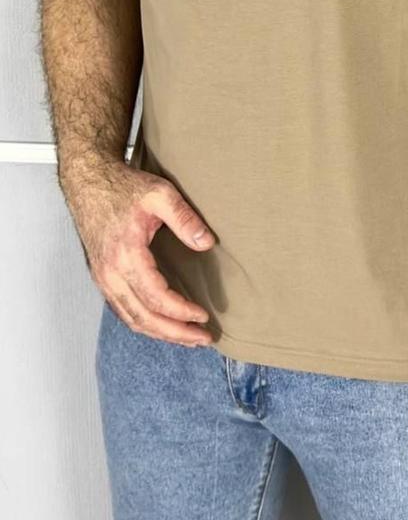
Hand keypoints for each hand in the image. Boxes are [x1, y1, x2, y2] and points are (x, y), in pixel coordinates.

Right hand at [66, 161, 215, 346]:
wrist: (90, 182)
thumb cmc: (123, 187)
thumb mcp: (160, 194)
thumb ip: (185, 218)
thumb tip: (206, 243)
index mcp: (125, 255)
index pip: (157, 298)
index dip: (182, 312)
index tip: (204, 315)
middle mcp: (110, 273)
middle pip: (144, 318)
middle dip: (175, 333)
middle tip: (202, 338)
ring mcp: (103, 278)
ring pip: (131, 319)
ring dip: (160, 333)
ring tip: (187, 337)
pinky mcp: (102, 277)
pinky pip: (123, 310)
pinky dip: (144, 323)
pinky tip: (162, 323)